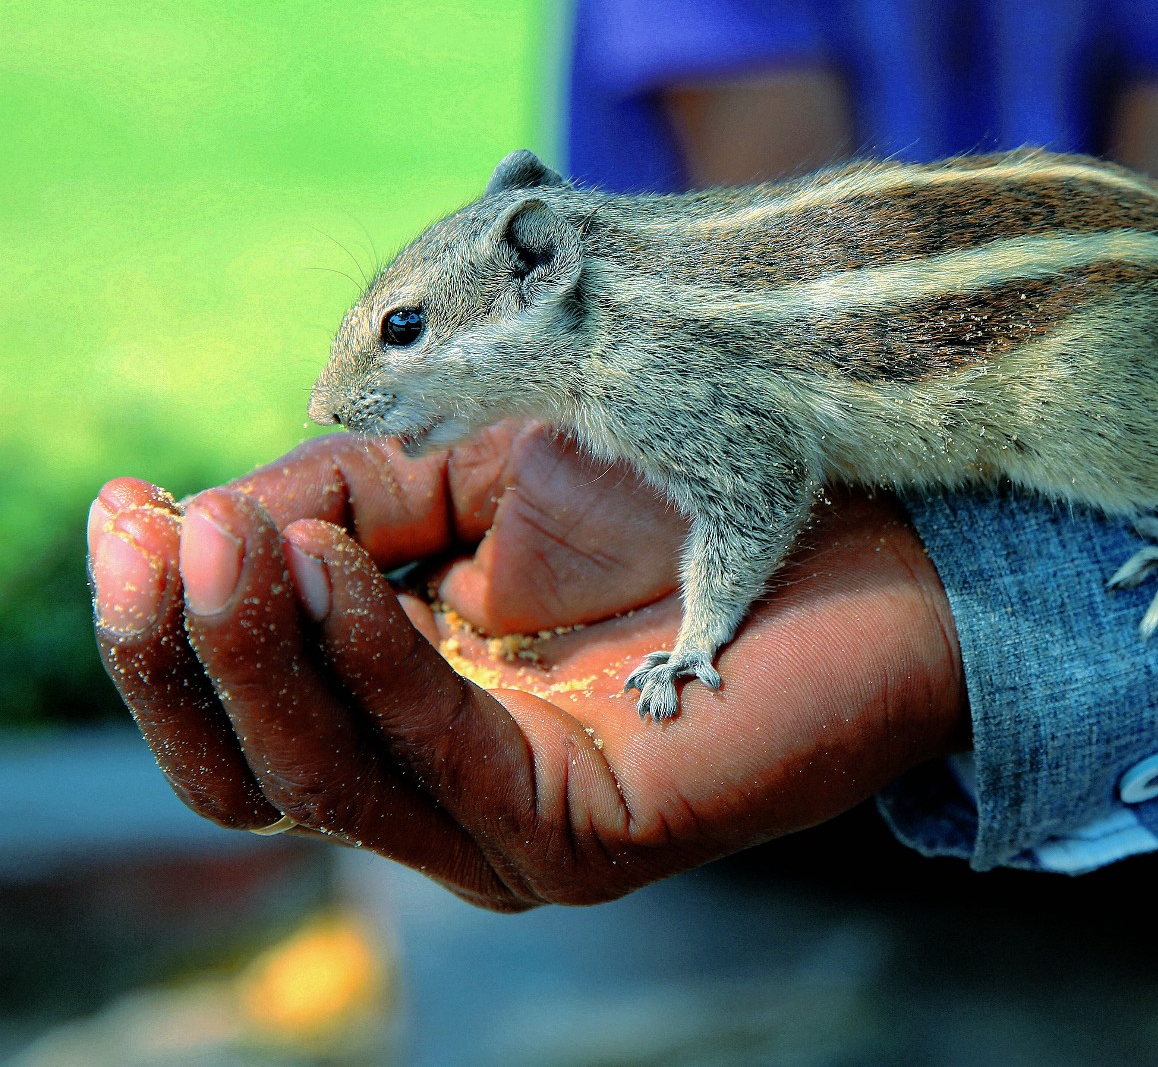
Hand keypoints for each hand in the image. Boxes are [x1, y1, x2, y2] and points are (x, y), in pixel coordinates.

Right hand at [87, 423, 965, 909]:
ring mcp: (511, 831)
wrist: (879, 535)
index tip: (120, 506)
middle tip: (150, 528)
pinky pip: (442, 759)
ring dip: (256, 650)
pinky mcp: (587, 839)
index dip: (161, 620)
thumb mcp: (484, 476)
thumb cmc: (693, 496)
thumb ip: (350, 499)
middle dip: (179, 648)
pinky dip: (371, 661)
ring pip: (324, 779)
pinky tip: (329, 568)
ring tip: (225, 538)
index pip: (238, 708)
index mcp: (404, 708)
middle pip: (250, 770)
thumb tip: (203, 525)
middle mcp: (443, 788)